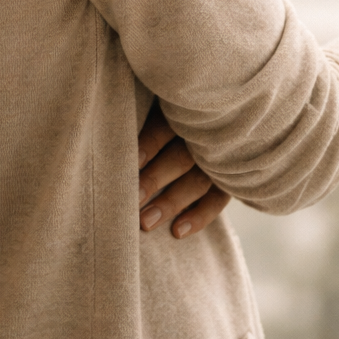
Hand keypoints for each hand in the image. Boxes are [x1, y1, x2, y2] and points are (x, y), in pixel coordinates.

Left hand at [137, 100, 230, 238]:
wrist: (229, 116)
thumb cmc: (173, 116)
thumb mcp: (162, 106)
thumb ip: (143, 115)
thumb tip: (109, 133)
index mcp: (183, 112)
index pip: (165, 128)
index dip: (148, 145)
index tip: (132, 162)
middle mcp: (205, 135)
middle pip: (180, 158)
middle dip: (155, 179)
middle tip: (133, 199)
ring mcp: (219, 158)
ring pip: (197, 182)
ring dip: (171, 203)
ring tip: (146, 222)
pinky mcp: (230, 178)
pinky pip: (217, 200)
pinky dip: (199, 217)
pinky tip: (178, 232)